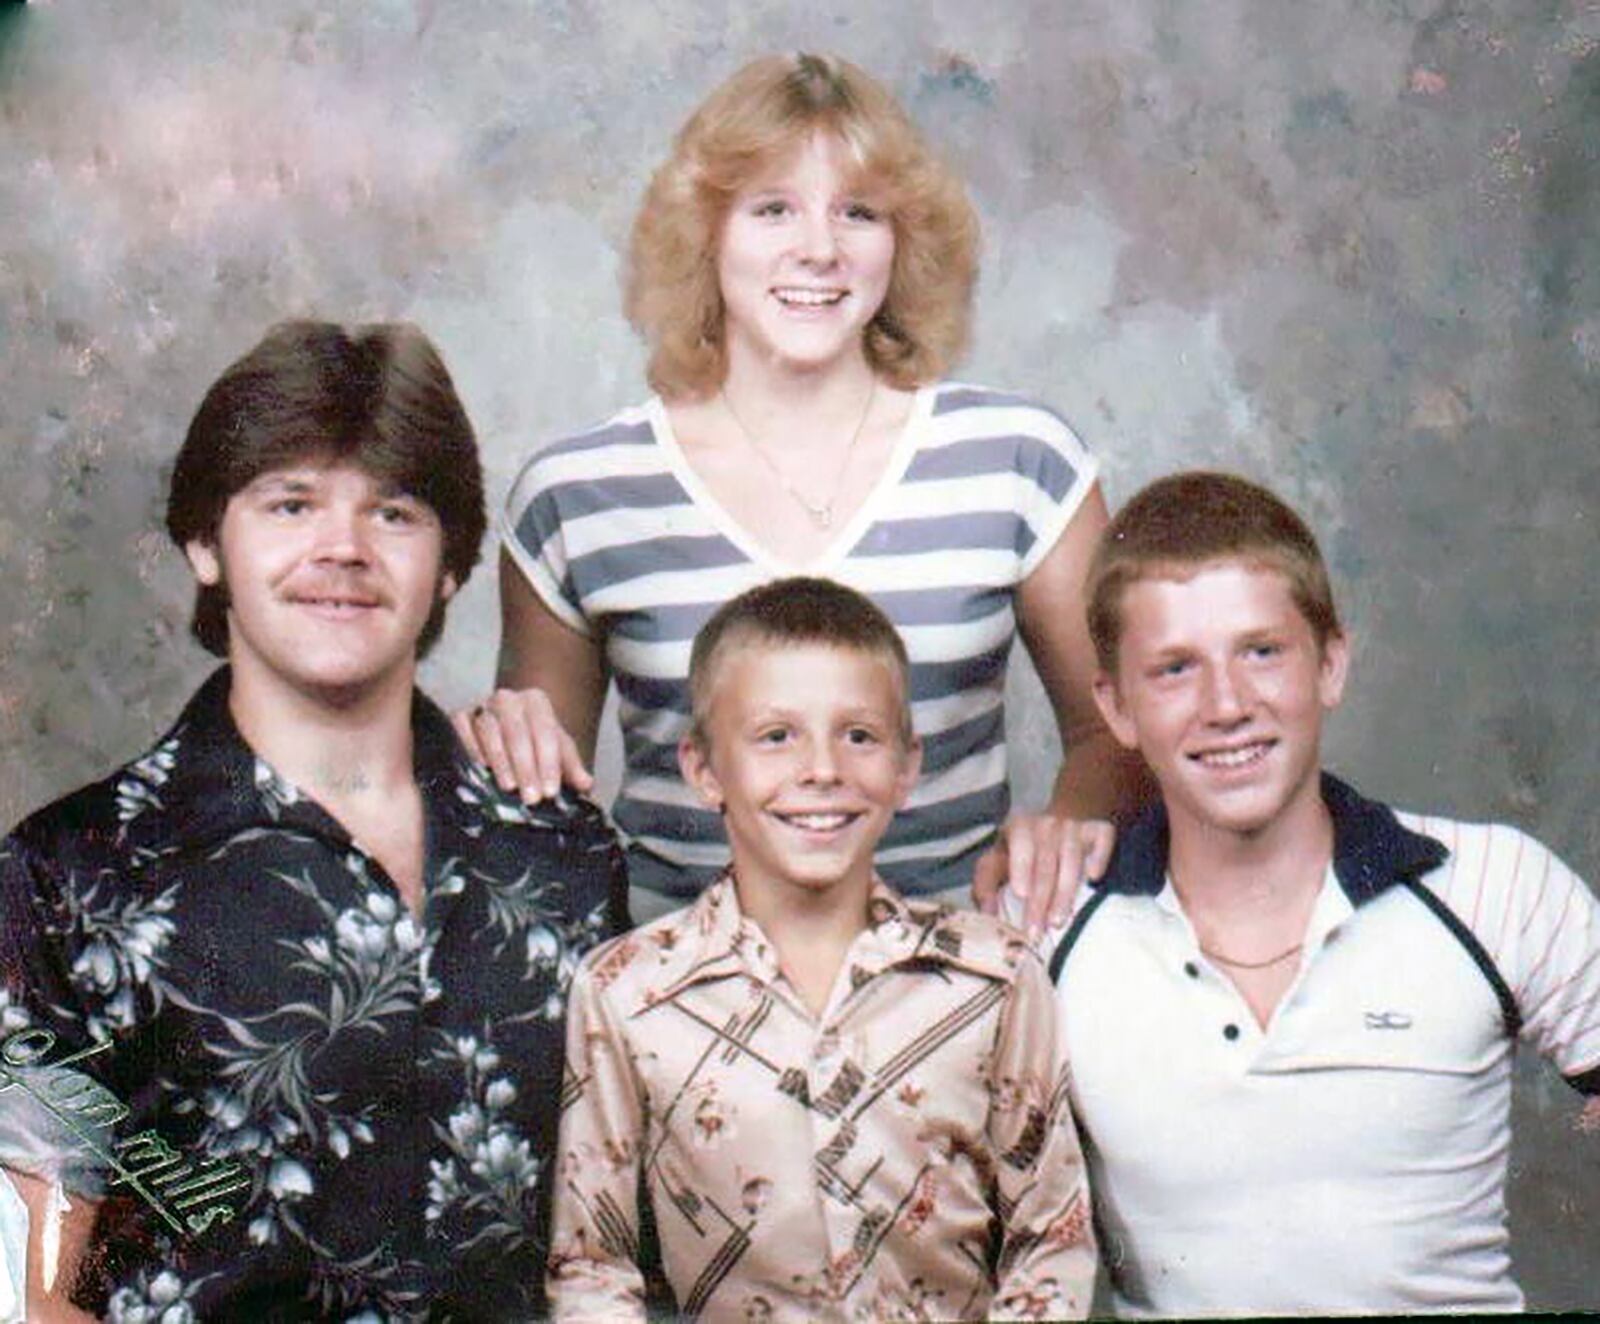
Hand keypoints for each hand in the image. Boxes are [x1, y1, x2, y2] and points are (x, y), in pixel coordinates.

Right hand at [451, 687, 594, 801]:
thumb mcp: (556, 754)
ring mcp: (481, 706)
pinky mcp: (459, 717)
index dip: (549, 763)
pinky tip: (480, 769)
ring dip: (500, 762)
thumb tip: (587, 784)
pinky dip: (470, 748)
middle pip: (517, 732)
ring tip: (509, 788)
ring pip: (489, 731)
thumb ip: (572, 768)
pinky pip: (462, 729)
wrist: (506, 733)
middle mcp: (507, 699)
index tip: (551, 791)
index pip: (545, 732)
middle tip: (532, 798)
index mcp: (536, 702)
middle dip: (526, 767)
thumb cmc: (534, 745)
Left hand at [972, 814, 1115, 939]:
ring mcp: (1075, 827)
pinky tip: (1092, 876)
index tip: (1021, 893)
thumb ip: (986, 885)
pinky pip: (1101, 842)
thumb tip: (987, 913)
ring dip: (1065, 893)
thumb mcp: (998, 859)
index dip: (1021, 868)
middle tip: (1035, 930)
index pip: (1020, 846)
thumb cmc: (1023, 849)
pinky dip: (1098, 858)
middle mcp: (1048, 824)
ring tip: (1058, 921)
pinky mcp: (1099, 830)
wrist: (1063, 815)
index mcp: (1019, 827)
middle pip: (1045, 865)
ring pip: (1071, 861)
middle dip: (1040, 900)